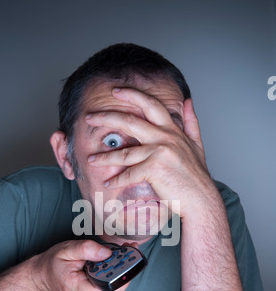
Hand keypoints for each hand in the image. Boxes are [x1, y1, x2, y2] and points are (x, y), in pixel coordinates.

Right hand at [34, 239, 129, 290]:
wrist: (44, 277)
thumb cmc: (54, 263)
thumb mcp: (66, 249)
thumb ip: (86, 249)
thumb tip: (107, 253)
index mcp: (74, 288)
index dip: (119, 280)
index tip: (128, 262)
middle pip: (111, 290)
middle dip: (122, 271)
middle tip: (128, 252)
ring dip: (118, 274)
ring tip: (119, 256)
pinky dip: (113, 278)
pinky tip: (111, 266)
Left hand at [86, 88, 217, 217]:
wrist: (201, 200)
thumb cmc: (197, 176)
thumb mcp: (197, 145)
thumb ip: (191, 122)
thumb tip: (187, 101)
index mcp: (172, 130)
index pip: (151, 104)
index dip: (132, 94)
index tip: (115, 91)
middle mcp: (165, 138)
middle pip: (130, 122)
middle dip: (106, 117)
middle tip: (89, 117)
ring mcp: (160, 153)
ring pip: (124, 152)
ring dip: (104, 157)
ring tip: (91, 160)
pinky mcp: (155, 170)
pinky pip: (129, 174)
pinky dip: (117, 180)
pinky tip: (108, 184)